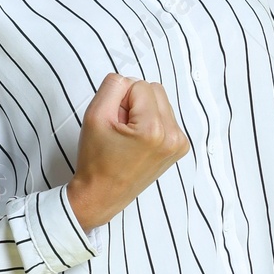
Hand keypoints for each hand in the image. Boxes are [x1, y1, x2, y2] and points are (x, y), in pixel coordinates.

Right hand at [67, 73, 190, 231]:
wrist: (102, 194)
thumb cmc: (96, 160)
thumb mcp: (94, 115)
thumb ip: (112, 86)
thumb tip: (128, 79)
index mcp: (153, 129)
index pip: (138, 84)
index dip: (120, 98)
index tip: (113, 122)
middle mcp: (173, 136)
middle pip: (154, 89)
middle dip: (134, 102)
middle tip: (120, 127)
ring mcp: (179, 144)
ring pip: (160, 101)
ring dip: (142, 111)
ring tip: (129, 135)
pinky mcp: (179, 147)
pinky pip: (166, 117)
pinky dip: (150, 122)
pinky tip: (138, 141)